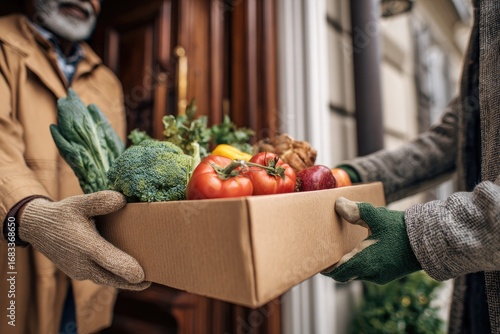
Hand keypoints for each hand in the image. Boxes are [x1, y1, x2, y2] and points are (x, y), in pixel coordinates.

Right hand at [19, 191, 150, 290]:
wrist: (37, 229)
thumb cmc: (62, 214)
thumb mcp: (79, 202)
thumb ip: (100, 200)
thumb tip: (122, 200)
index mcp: (84, 245)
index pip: (108, 260)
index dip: (125, 269)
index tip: (142, 275)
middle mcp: (82, 263)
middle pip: (112, 278)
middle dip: (132, 283)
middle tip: (151, 280)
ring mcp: (80, 271)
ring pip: (107, 281)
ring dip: (124, 282)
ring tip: (144, 279)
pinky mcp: (79, 274)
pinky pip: (100, 278)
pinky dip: (114, 277)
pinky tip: (127, 272)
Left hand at [322, 197, 420, 284]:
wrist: (430, 242)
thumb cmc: (402, 229)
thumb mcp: (376, 216)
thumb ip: (356, 210)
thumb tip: (337, 204)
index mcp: (364, 261)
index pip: (337, 272)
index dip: (326, 268)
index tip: (318, 259)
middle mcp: (371, 274)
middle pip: (345, 275)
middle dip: (336, 266)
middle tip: (327, 253)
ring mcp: (380, 277)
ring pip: (356, 274)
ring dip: (348, 264)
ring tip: (341, 249)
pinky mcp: (388, 275)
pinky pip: (367, 273)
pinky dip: (360, 265)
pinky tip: (360, 251)